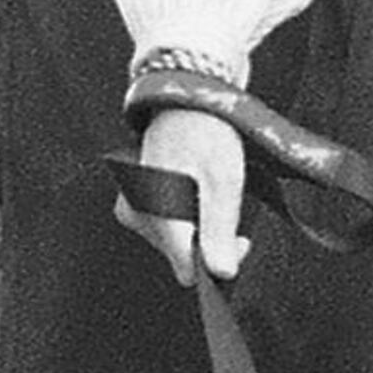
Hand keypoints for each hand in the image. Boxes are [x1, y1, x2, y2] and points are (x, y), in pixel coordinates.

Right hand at [118, 108, 247, 284]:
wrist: (182, 100)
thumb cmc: (204, 134)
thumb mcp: (223, 182)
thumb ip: (220, 230)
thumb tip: (223, 272)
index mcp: (157, 217)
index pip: (188, 270)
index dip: (217, 261)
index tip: (240, 239)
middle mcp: (137, 218)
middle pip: (181, 256)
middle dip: (210, 240)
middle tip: (227, 206)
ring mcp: (132, 210)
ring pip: (176, 241)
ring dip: (199, 226)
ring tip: (207, 189)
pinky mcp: (134, 202)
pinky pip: (165, 225)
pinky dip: (185, 215)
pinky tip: (192, 188)